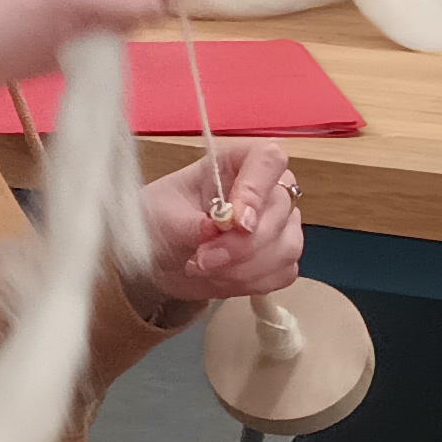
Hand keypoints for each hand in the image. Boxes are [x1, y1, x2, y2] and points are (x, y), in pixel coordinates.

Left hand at [143, 141, 303, 297]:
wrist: (155, 257)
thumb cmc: (156, 221)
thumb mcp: (162, 218)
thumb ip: (192, 224)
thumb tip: (217, 229)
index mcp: (236, 162)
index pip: (269, 159)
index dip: (257, 189)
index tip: (236, 221)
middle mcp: (265, 188)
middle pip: (280, 208)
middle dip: (242, 244)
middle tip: (203, 259)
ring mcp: (278, 223)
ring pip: (286, 245)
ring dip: (244, 267)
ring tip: (203, 269)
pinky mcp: (278, 257)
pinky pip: (284, 272)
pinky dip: (251, 282)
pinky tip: (220, 280)